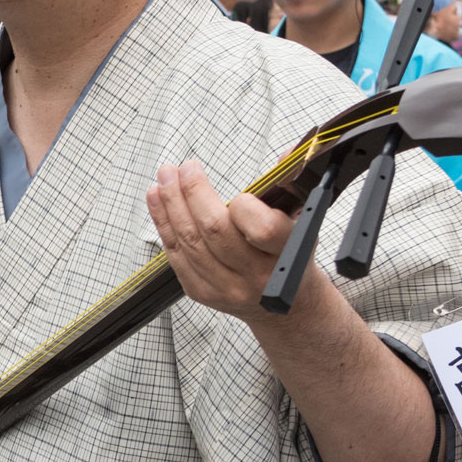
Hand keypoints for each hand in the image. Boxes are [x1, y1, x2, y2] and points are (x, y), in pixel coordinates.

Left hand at [146, 159, 299, 322]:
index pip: (261, 229)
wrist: (287, 307)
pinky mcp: (202, 292)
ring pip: (189, 241)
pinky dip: (164, 224)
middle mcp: (255, 276)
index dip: (244, 207)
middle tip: (184, 168)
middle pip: (214, 231)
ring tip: (164, 177)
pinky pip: (175, 255)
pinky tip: (157, 200)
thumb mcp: (304, 224)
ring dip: (171, 204)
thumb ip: (291, 187)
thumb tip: (288, 154)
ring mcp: (225, 287)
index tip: (239, 193)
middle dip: (193, 193)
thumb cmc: (292, 258)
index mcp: (286, 256)